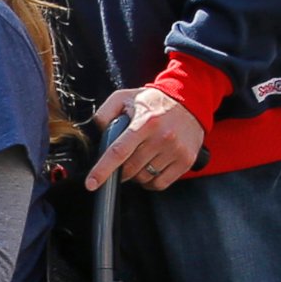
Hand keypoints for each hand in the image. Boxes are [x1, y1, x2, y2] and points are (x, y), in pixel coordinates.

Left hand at [86, 86, 206, 190]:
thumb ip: (105, 113)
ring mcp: (176, 150)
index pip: (118, 152)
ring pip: (144, 177)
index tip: (91, 184)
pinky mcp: (186, 160)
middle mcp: (162, 137)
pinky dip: (150, 182)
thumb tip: (97, 133)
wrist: (189, 100)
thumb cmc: (153, 101)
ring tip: (139, 158)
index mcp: (145, 122)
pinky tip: (150, 168)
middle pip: (130, 169)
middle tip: (122, 159)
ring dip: (136, 174)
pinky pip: (160, 183)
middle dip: (120, 169)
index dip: (102, 170)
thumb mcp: (124, 97)